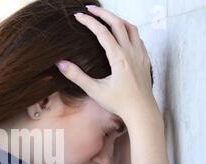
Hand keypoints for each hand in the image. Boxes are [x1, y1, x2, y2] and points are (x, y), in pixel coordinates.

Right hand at [56, 5, 157, 121]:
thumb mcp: (94, 91)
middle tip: (89, 9)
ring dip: (117, 19)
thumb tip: (60, 63)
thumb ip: (77, 76)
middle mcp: (131, 52)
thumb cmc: (118, 103)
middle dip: (103, 14)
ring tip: (105, 17)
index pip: (102, 33)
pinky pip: (138, 38)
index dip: (89, 22)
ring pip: (131, 28)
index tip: (78, 16)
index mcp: (119, 58)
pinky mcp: (145, 60)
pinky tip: (122, 34)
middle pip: (118, 24)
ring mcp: (140, 55)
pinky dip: (128, 30)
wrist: (142, 112)